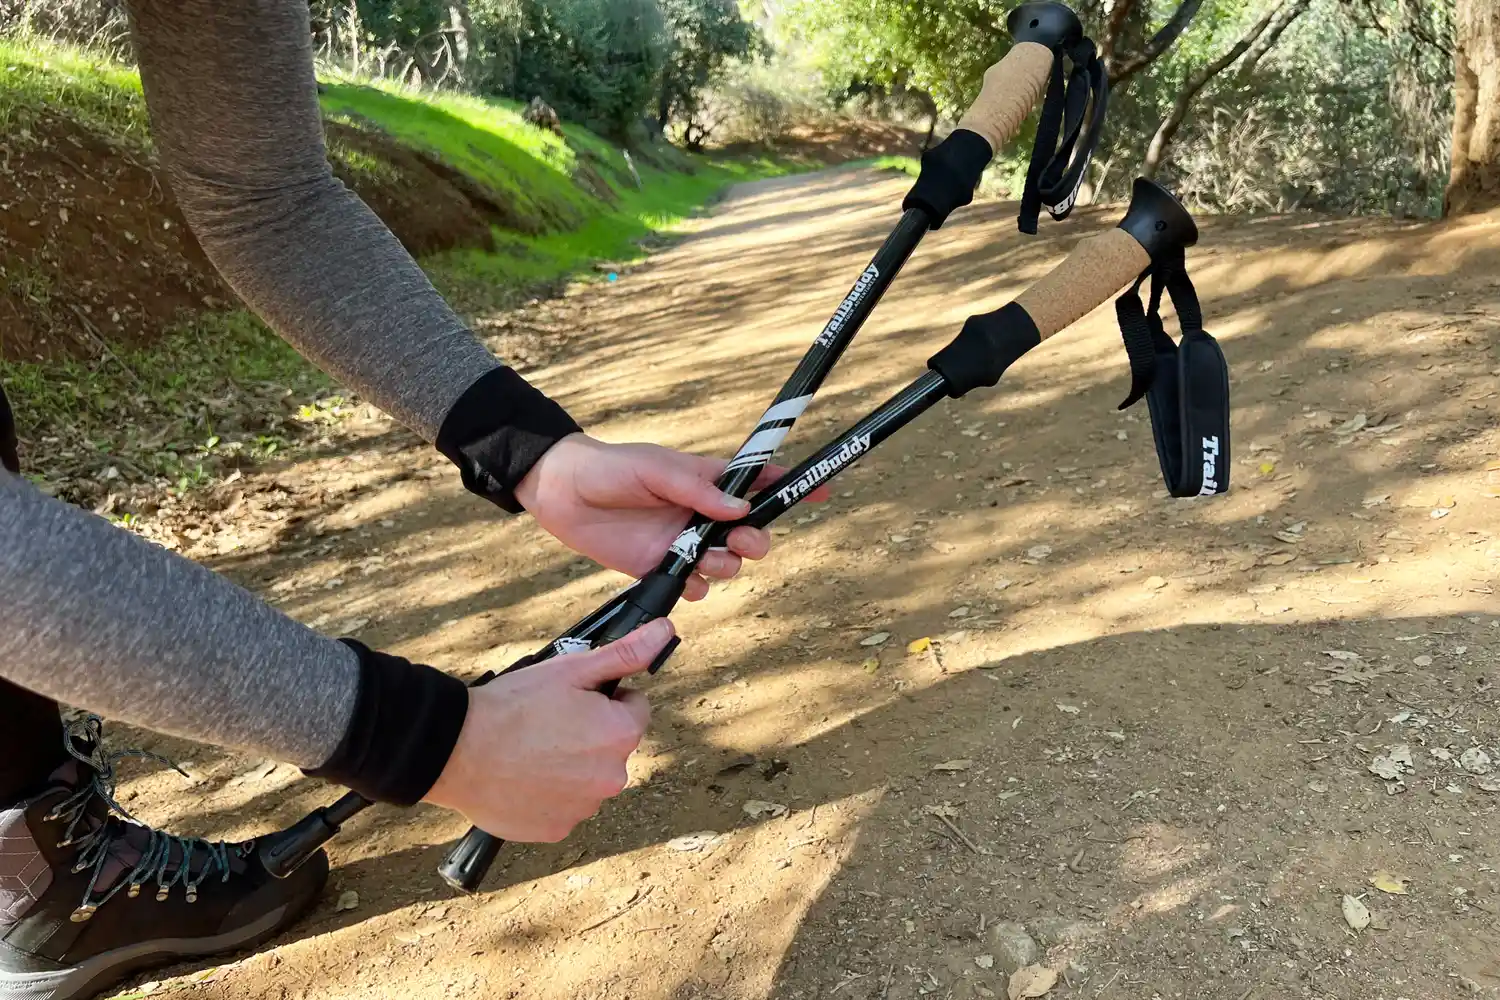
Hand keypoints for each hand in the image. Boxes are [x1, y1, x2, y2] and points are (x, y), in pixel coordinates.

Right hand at [422, 619, 669, 840]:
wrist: (457, 750)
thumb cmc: (513, 706)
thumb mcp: (571, 669)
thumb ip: (625, 654)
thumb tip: (664, 632)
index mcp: (620, 735)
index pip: (635, 709)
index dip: (606, 699)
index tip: (574, 700)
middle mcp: (612, 777)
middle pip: (612, 746)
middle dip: (590, 733)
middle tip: (547, 724)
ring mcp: (585, 807)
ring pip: (588, 777)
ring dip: (570, 765)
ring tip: (531, 749)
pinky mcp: (557, 829)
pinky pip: (564, 805)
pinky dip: (549, 793)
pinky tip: (524, 776)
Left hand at [515, 433, 825, 600]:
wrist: (562, 493)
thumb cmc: (610, 468)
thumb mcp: (655, 469)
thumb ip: (697, 491)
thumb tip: (739, 510)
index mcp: (706, 482)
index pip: (757, 484)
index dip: (788, 486)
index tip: (820, 491)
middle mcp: (700, 514)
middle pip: (749, 533)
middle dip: (755, 541)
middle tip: (741, 543)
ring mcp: (681, 542)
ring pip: (726, 562)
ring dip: (725, 565)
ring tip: (705, 560)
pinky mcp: (659, 567)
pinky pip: (694, 586)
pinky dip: (697, 588)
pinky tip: (685, 581)